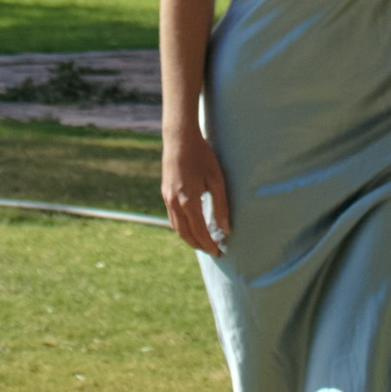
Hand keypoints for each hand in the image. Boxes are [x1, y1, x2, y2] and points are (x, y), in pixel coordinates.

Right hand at [162, 134, 230, 254]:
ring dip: (189, 238)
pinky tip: (191, 225)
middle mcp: (174, 203)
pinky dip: (182, 227)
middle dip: (198, 245)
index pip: (200, 232)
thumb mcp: (216, 180)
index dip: (209, 244)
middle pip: (185, 234)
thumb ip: (221, 206)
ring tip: (203, 241)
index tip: (219, 252)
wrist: (179, 139)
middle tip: (212, 251)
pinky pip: (172, 217)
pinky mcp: (165, 193)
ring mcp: (167, 198)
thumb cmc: (201, 157)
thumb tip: (225, 229)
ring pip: (176, 227)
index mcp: (188, 202)